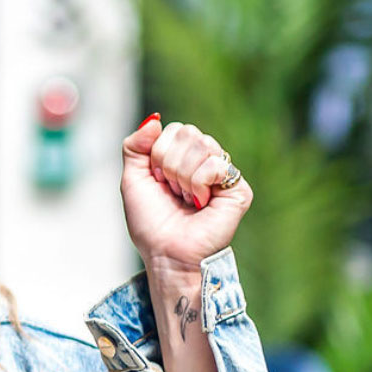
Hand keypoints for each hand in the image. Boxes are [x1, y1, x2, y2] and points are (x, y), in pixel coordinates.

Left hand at [119, 115, 252, 274]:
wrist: (166, 252)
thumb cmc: (151, 222)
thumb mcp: (132, 179)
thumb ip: (135, 146)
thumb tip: (155, 119)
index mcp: (182, 157)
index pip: (173, 129)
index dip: (157, 154)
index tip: (158, 181)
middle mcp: (205, 161)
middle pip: (187, 131)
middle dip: (169, 164)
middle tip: (172, 191)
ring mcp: (223, 173)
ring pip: (202, 144)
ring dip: (182, 176)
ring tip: (186, 199)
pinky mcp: (238, 188)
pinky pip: (216, 164)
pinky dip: (198, 184)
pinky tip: (201, 203)